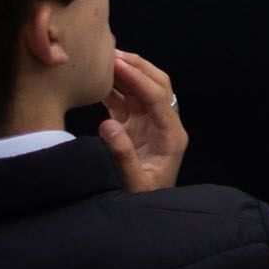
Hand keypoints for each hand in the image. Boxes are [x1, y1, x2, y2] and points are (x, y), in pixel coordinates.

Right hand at [96, 50, 187, 191]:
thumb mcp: (134, 184)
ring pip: (140, 90)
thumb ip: (122, 156)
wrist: (145, 217)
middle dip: (136, 66)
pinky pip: (125, 101)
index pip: (159, 97)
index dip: (138, 79)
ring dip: (123, 73)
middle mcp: (164, 125)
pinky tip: (96, 80)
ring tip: (101, 59)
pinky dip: (112, 89)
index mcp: (172, 136)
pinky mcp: (134, 128)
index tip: (117, 63)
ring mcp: (150, 125)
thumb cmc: (143, 202)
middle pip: (156, 85)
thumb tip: (108, 125)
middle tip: (111, 51)